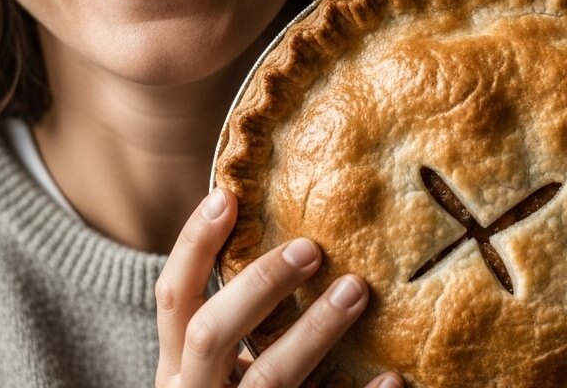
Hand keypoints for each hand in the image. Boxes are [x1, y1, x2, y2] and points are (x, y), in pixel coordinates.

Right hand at [154, 188, 401, 387]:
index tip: (228, 196)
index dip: (194, 244)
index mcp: (177, 367)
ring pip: (268, 378)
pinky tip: (392, 378)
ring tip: (357, 290)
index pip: (173, 296)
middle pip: (211, 332)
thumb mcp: (221, 367)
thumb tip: (293, 239)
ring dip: (314, 330)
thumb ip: (241, 320)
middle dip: (261, 285)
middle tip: (312, 247)